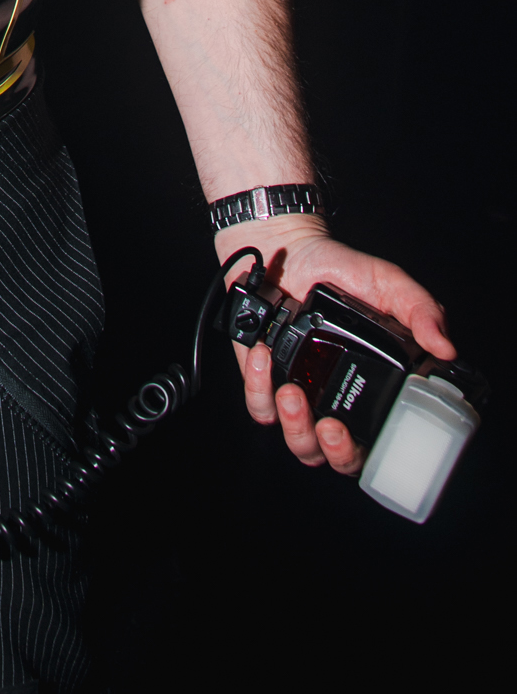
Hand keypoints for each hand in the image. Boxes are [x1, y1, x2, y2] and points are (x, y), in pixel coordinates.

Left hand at [218, 217, 453, 474]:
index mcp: (366, 385)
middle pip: (333, 455)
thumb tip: (445, 347)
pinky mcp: (262, 379)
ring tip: (292, 393)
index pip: (373, 442)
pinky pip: (259, 404)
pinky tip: (264, 356)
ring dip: (295, 425)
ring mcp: (297, 392)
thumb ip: (419, 310)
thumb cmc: (340, 270)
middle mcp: (332, 397)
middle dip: (333, 450)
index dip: (368, 450)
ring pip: (296, 440)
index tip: (362, 435)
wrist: (287, 249)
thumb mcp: (388, 284)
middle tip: (331, 427)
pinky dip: (259, 386)